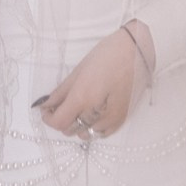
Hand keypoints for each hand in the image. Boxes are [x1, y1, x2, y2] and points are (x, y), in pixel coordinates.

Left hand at [38, 21, 153, 138]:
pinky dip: (93, 127)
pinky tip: (94, 113)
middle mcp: (97, 113)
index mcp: (84, 98)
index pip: (59, 122)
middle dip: (63, 119)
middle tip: (62, 105)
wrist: (139, 52)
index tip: (46, 111)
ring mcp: (111, 119)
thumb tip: (46, 105)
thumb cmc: (108, 54)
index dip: (48, 119)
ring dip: (78, 124)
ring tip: (81, 107)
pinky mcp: (122, 120)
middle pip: (70, 130)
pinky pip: (101, 134)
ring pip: (85, 133)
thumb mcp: (80, 69)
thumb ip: (61, 91)